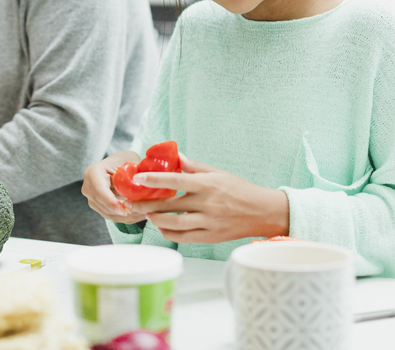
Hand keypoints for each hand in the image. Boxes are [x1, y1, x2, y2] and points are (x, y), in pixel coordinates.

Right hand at [82, 150, 146, 224]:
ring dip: (126, 217)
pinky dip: (125, 218)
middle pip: (104, 205)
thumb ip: (132, 174)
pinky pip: (111, 216)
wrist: (115, 164)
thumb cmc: (123, 161)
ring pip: (108, 214)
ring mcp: (91, 199)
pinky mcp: (98, 207)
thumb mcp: (128, 162)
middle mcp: (88, 187)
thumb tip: (142, 184)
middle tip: (141, 213)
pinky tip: (138, 216)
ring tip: (143, 215)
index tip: (125, 211)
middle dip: (123, 212)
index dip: (112, 203)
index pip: (101, 191)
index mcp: (93, 173)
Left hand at [129, 155, 289, 243]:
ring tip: (147, 214)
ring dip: (156, 219)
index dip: (155, 179)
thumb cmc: (239, 190)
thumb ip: (195, 166)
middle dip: (147, 204)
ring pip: (174, 224)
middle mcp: (207, 204)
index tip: (138, 178)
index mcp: (207, 185)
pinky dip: (168, 233)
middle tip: (133, 202)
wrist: (261, 212)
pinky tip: (161, 226)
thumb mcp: (218, 173)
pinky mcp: (209, 237)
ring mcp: (208, 222)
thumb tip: (176, 156)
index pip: (176, 180)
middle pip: (170, 205)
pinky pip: (183, 238)